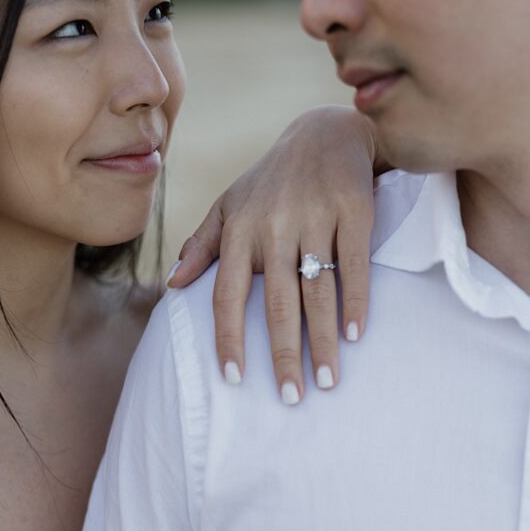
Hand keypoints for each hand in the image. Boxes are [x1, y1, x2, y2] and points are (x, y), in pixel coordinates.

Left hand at [168, 105, 380, 401]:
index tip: (233, 379)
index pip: (227, 294)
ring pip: (317, 291)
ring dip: (323, 340)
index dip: (228, 338)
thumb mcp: (230, 203)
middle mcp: (273, 226)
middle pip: (277, 303)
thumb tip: (174, 286)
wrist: (325, 132)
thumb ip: (203, 244)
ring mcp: (314, 218)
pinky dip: (355, 301)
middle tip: (291, 398)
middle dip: (283, 355)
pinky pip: (353, 265)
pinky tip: (355, 335)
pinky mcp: (353, 211)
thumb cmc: (271, 177)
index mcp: (240, 230)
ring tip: (328, 381)